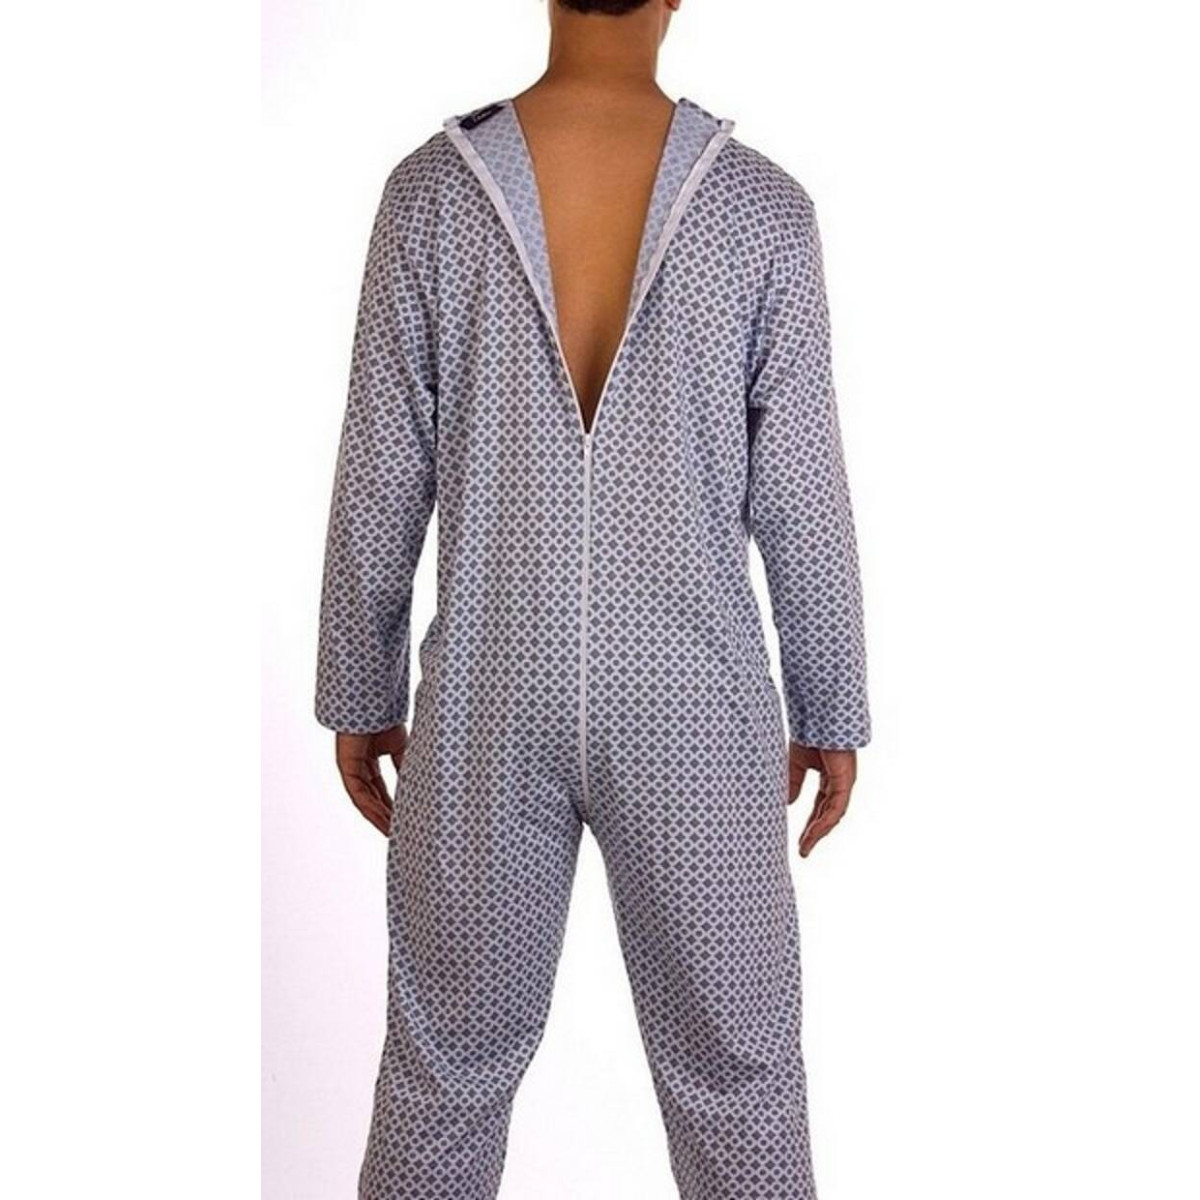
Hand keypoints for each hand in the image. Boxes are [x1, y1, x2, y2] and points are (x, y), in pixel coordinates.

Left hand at [335, 725, 407, 834]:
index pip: (381, 789)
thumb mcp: (400, 748)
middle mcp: (359, 767)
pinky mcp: (346, 768)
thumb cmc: (385, 718)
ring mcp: (351, 769)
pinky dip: (371, 809)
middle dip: (386, 816)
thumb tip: (414, 785)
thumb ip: (403, 767)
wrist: (373, 704)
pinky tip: (383, 820)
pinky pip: (359, 795)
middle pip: (373, 798)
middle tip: (398, 833)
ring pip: (366, 800)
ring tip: (392, 833)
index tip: (404, 819)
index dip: (392, 806)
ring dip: (379, 817)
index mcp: (371, 760)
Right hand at [788, 742, 856, 857]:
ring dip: (818, 831)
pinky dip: (825, 820)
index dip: (810, 823)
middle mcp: (838, 782)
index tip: (800, 840)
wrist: (818, 718)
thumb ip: (793, 783)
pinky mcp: (845, 780)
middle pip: (827, 814)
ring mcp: (844, 782)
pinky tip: (814, 831)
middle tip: (803, 850)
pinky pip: (836, 807)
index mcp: (828, 777)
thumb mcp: (796, 764)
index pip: (820, 806)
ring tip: (805, 846)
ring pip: (833, 815)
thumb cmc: (810, 733)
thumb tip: (787, 803)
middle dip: (814, 833)